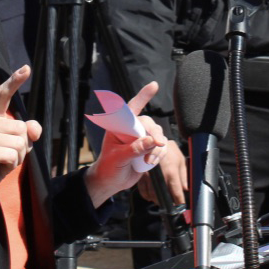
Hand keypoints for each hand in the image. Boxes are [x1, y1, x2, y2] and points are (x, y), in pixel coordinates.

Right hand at [0, 66, 40, 235]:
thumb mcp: (15, 147)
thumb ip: (27, 134)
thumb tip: (33, 127)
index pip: (3, 95)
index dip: (15, 81)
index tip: (27, 67)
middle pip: (22, 128)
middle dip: (21, 148)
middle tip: (3, 157)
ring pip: (20, 143)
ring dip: (16, 158)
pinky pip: (12, 155)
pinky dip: (10, 165)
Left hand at [85, 82, 169, 206]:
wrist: (111, 182)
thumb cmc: (108, 167)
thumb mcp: (118, 158)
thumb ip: (134, 149)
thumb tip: (151, 141)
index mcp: (119, 126)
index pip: (131, 108)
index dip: (143, 96)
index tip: (154, 85)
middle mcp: (131, 130)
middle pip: (149, 124)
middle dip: (155, 134)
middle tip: (157, 145)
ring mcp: (141, 139)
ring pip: (157, 136)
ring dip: (157, 149)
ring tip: (148, 161)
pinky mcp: (148, 149)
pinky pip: (161, 147)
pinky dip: (159, 155)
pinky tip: (151, 163)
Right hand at [137, 139, 185, 206]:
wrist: (153, 139)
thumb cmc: (169, 149)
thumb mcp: (180, 159)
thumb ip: (184, 174)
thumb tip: (185, 188)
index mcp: (171, 170)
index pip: (176, 191)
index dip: (179, 200)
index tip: (181, 205)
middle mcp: (160, 174)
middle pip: (163, 195)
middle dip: (167, 203)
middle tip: (171, 205)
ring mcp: (149, 174)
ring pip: (152, 194)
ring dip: (157, 200)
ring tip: (161, 202)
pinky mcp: (141, 174)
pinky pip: (142, 189)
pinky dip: (146, 195)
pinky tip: (151, 196)